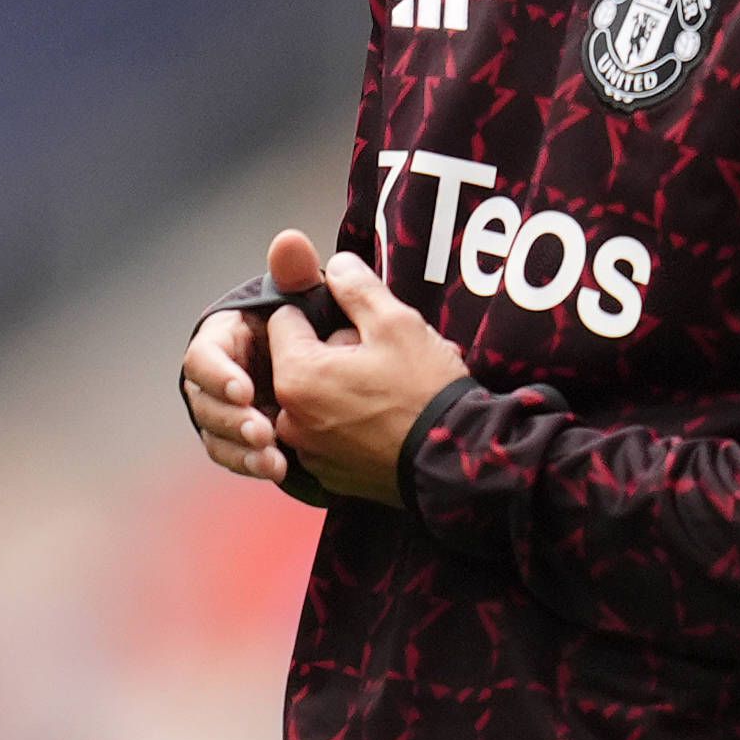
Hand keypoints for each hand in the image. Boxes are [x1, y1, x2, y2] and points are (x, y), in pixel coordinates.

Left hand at [184, 227, 469, 503]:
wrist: (455, 462)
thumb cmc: (426, 392)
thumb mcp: (396, 323)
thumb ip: (357, 288)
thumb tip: (337, 266)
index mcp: (297, 376)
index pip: (284, 319)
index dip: (320, 313)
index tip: (357, 326)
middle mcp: (290, 418)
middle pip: (298, 361)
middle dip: (331, 353)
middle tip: (379, 360)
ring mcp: (306, 450)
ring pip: (312, 397)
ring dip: (338, 388)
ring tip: (384, 391)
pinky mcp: (325, 473)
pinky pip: (325, 432)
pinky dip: (345, 422)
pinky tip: (382, 421)